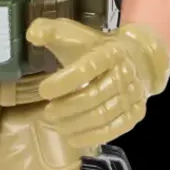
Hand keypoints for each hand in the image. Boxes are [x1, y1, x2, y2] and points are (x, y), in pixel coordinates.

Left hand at [25, 18, 169, 147]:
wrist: (137, 58)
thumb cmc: (95, 48)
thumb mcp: (74, 34)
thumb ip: (50, 31)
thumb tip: (32, 34)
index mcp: (109, 52)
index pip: (87, 68)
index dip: (64, 82)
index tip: (43, 90)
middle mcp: (124, 73)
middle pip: (93, 96)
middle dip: (66, 107)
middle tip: (47, 112)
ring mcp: (132, 95)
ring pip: (102, 115)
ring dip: (74, 124)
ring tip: (55, 124)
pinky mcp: (135, 113)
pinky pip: (114, 129)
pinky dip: (91, 136)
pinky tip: (72, 138)